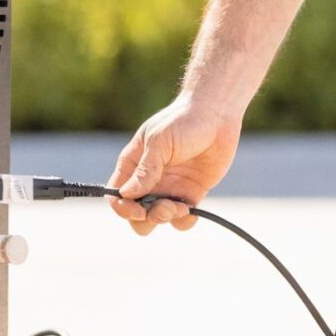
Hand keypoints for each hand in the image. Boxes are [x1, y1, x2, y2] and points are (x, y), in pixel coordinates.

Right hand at [105, 96, 241, 234]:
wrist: (217, 115)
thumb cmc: (184, 121)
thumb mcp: (160, 142)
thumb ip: (145, 169)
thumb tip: (126, 194)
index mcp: (133, 165)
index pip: (117, 196)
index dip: (124, 208)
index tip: (139, 210)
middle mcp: (149, 180)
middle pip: (135, 213)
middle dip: (146, 219)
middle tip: (165, 207)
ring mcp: (169, 188)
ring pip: (158, 218)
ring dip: (166, 218)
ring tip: (181, 206)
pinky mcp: (190, 193)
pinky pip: (182, 218)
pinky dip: (184, 220)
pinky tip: (191, 210)